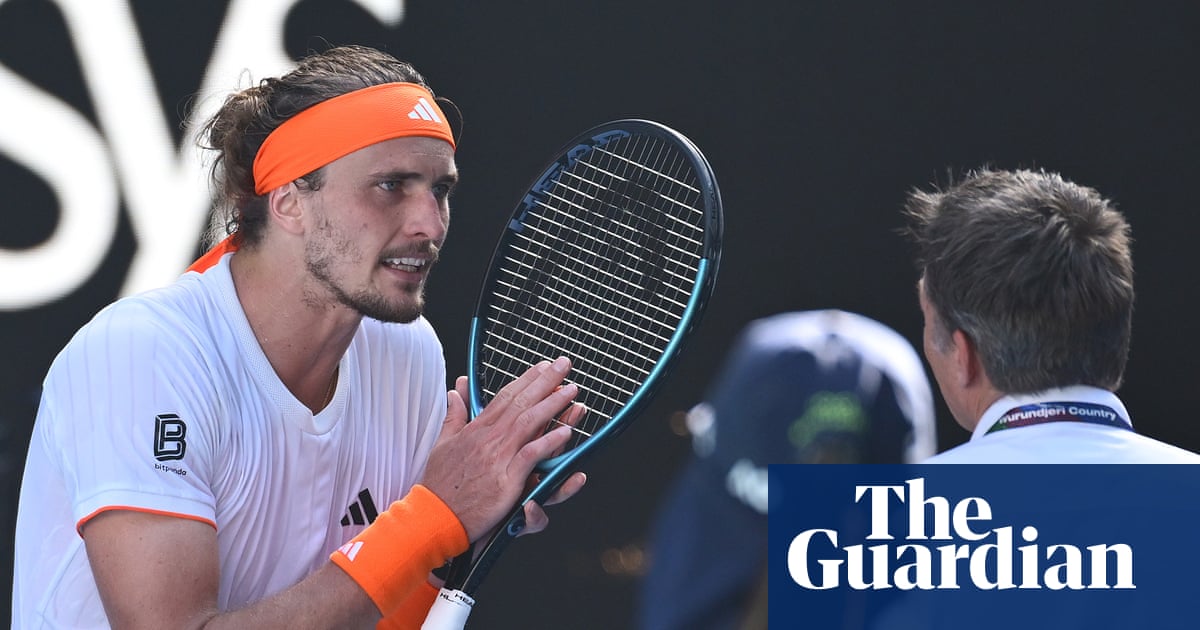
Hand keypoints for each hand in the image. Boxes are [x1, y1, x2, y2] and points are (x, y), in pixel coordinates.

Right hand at [420, 357, 582, 541]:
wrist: (434, 516)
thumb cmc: (439, 485)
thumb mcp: (442, 443)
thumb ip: (454, 416)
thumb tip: (455, 391)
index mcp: (476, 429)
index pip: (505, 397)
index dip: (527, 380)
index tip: (543, 367)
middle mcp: (488, 439)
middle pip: (521, 403)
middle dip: (545, 381)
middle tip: (564, 364)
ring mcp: (498, 458)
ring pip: (529, 423)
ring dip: (553, 405)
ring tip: (572, 391)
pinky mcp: (506, 480)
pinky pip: (531, 456)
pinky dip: (549, 443)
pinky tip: (565, 432)